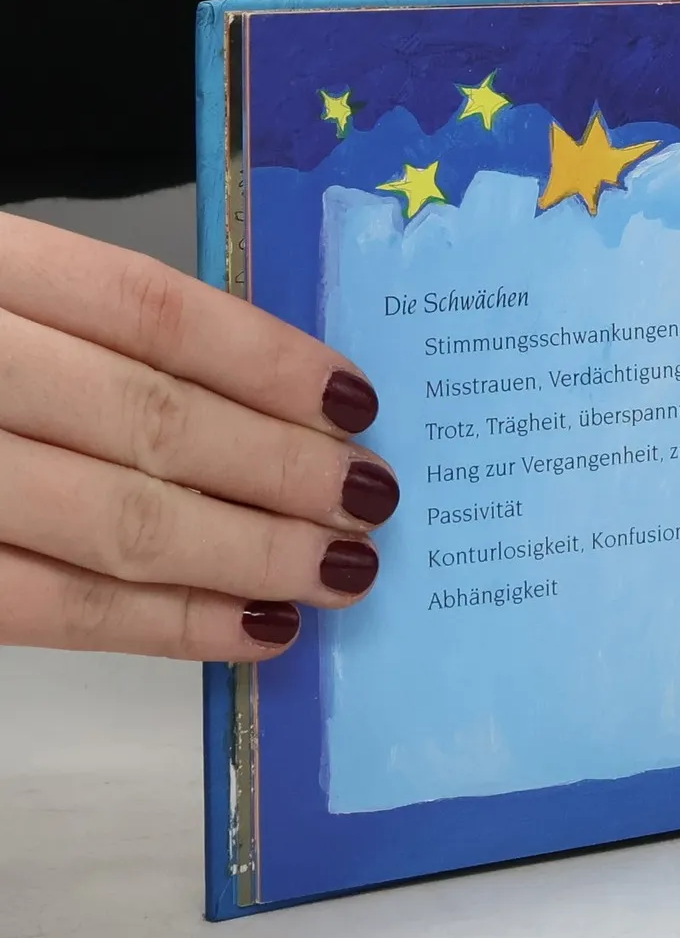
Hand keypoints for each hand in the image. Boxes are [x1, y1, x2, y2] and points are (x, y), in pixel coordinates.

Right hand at [0, 214, 394, 659]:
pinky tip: (254, 631)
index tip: (357, 398)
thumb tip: (267, 396)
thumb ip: (89, 332)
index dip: (263, 357)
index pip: (142, 307)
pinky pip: (47, 608)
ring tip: (343, 570)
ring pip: (109, 520)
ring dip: (246, 553)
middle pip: (144, 418)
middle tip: (374, 498)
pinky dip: (163, 625)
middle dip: (279, 468)